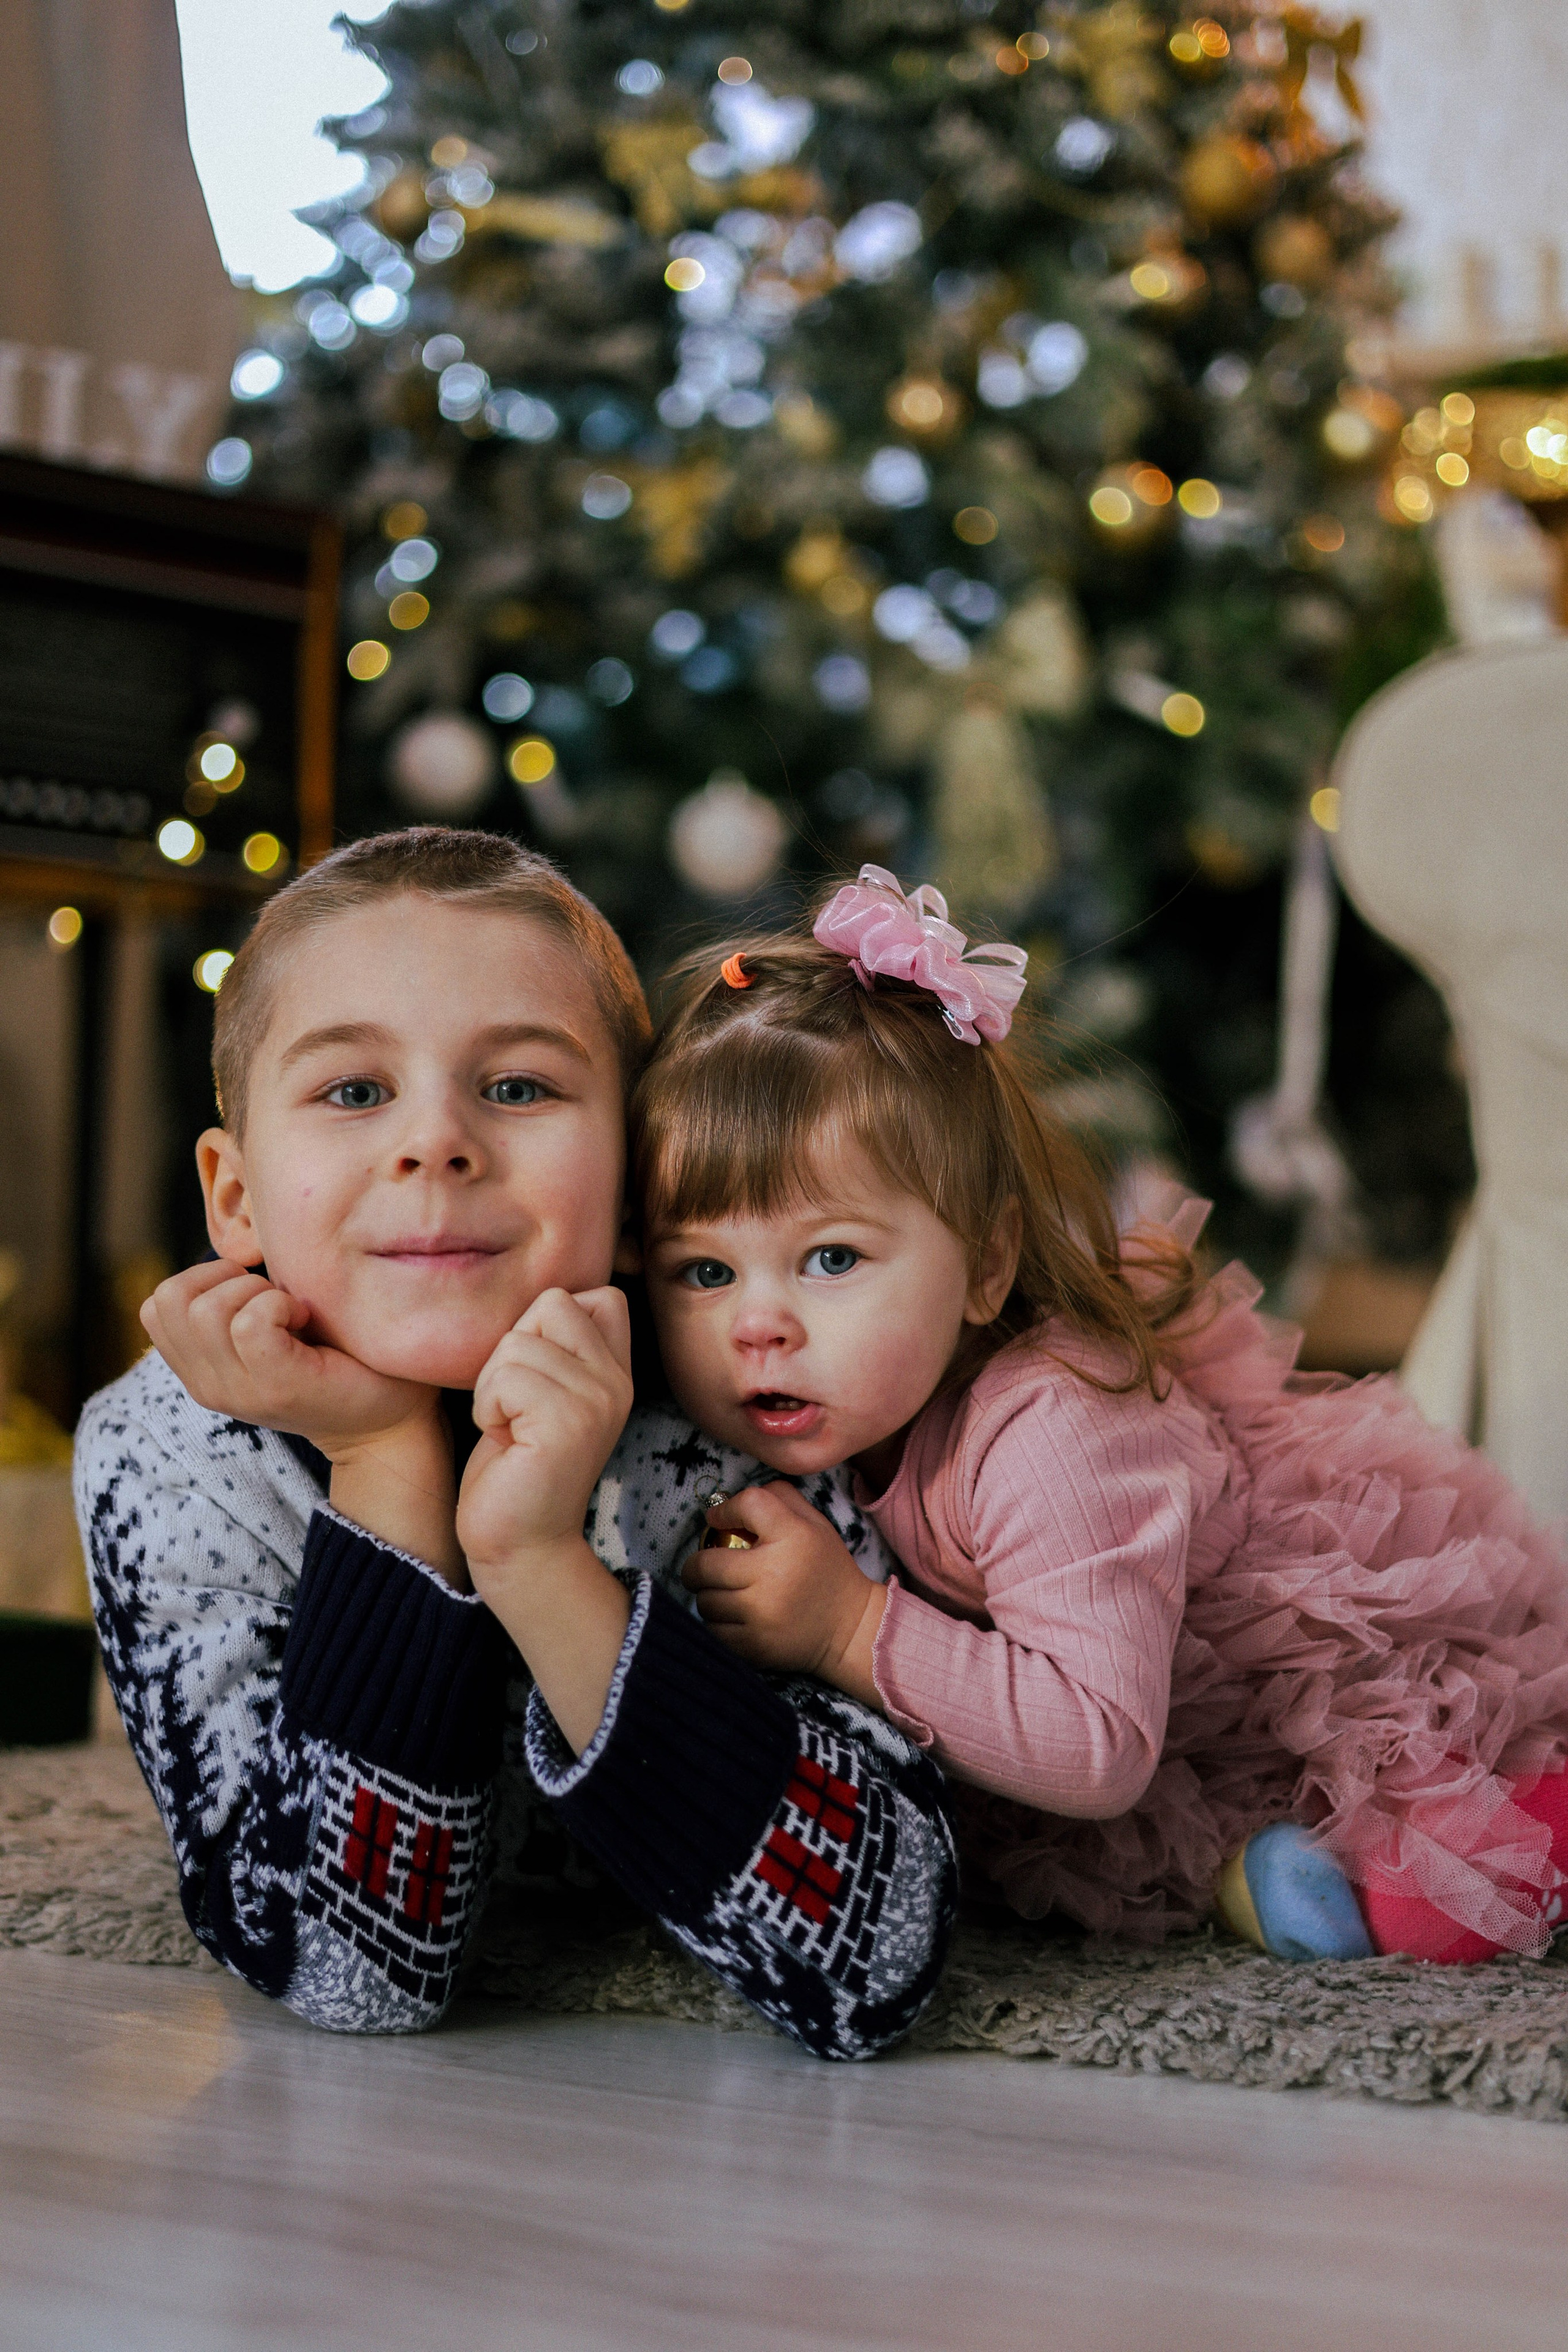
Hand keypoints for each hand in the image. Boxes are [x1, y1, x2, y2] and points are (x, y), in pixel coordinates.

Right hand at [141, 1259, 462, 1585]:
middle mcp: (207, 1386)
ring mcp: (239, 1391)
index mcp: (199, 1371)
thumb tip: (239, 1244)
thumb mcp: (266, 1333)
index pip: (155, 1305)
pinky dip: (280, 1305)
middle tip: (274, 1299)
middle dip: (224, 1279)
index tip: (253, 1294)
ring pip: (206, 1309)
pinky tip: (307, 1321)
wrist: (387, 1424)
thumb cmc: (337, 1359)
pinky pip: (250, 1323)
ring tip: (292, 1312)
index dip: (203, 1280)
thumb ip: (233, 1305)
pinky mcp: (277, 1386)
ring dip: (254, 1291)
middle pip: (169, 1299)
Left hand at [457, 1287, 634, 1756]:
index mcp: (617, 1372)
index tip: (535, 1381)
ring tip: (510, 1429)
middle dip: (514, 1350)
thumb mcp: (542, 1393)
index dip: (547, 1324)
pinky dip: (488, 1408)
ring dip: (493, 1386)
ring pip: (519, 1342)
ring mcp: (598, 1400)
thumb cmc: (515, 1467)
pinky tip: (506, 1442)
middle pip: (552, 1304)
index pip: (596, 1295)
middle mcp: (618, 1381)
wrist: (520, 1545)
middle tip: (516, 1408)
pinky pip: (505, 1377)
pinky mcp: (568, 1423)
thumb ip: (553, 1347)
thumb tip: (544, 1300)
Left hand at [681, 1483, 887, 1704]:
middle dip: (696, 1565)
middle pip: (706, 1564)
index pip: (747, 1504)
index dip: (724, 1510)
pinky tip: (732, 1616)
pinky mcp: (754, 1646)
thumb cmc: (826, 1570)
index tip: (717, 1520)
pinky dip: (716, 1623)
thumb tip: (728, 1501)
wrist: (850, 1629)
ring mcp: (761, 1614)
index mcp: (793, 1536)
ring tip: (722, 1593)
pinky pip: (712, 1630)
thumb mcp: (815, 1523)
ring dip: (707, 1595)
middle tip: (701, 1567)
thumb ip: (778, 1496)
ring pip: (705, 1601)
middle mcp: (773, 1573)